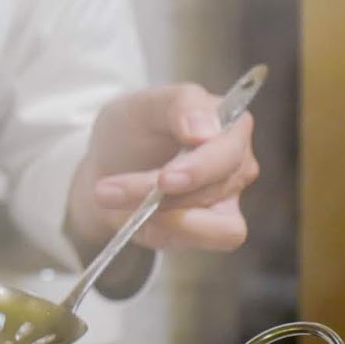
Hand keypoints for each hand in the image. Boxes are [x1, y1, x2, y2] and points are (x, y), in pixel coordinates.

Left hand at [66, 82, 259, 280]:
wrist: (106, 169)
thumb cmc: (130, 131)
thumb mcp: (142, 105)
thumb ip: (179, 104)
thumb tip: (208, 130)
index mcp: (228, 121)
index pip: (231, 144)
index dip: (200, 166)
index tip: (164, 179)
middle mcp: (237, 160)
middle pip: (216, 184)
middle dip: (158, 190)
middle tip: (109, 190)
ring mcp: (229, 197)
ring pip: (210, 218)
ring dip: (156, 212)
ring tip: (110, 197)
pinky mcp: (215, 228)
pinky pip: (209, 239)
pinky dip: (170, 232)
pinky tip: (139, 219)